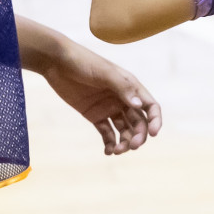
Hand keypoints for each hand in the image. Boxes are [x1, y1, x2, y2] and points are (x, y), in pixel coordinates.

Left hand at [39, 38, 162, 153]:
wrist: (57, 62)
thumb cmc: (84, 62)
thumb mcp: (105, 73)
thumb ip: (123, 87)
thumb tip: (139, 105)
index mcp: (131, 87)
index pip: (150, 106)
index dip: (155, 121)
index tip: (154, 134)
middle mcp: (123, 99)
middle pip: (139, 122)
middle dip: (138, 136)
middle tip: (131, 146)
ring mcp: (109, 108)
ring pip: (124, 130)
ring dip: (124, 142)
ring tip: (117, 151)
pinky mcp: (95, 115)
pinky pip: (107, 133)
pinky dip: (110, 143)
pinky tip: (108, 151)